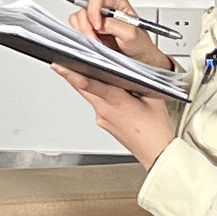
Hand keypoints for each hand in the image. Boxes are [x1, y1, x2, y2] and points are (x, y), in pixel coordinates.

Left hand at [55, 63, 179, 164]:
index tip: (59, 65)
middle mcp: (105, 111)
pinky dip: (98, 95)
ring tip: (87, 70)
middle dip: (72, 75)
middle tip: (61, 62)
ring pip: (89, 96)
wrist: (156, 153)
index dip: (72, 74)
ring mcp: (102, 119)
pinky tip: (107, 90)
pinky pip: (97, 105)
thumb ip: (139, 80)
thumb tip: (128, 67)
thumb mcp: (153, 98)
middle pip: (82, 89)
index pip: (89, 85)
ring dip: (86, 84)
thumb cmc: (156, 128)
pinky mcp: (104, 123)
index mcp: (117, 102)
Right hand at [72, 0, 157, 58]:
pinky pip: (77, 28)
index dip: (94, 10)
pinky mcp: (90, 30)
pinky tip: (94, 42)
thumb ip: (115, 25)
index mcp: (117, 3)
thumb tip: (101, 22)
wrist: (138, 59)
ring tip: (96, 41)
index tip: (97, 26)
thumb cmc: (139, 44)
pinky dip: (82, 36)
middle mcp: (105, 9)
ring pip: (78, 18)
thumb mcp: (132, 34)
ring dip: (84, 31)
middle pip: (85, 8)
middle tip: (95, 37)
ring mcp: (96, 20)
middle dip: (87, 24)